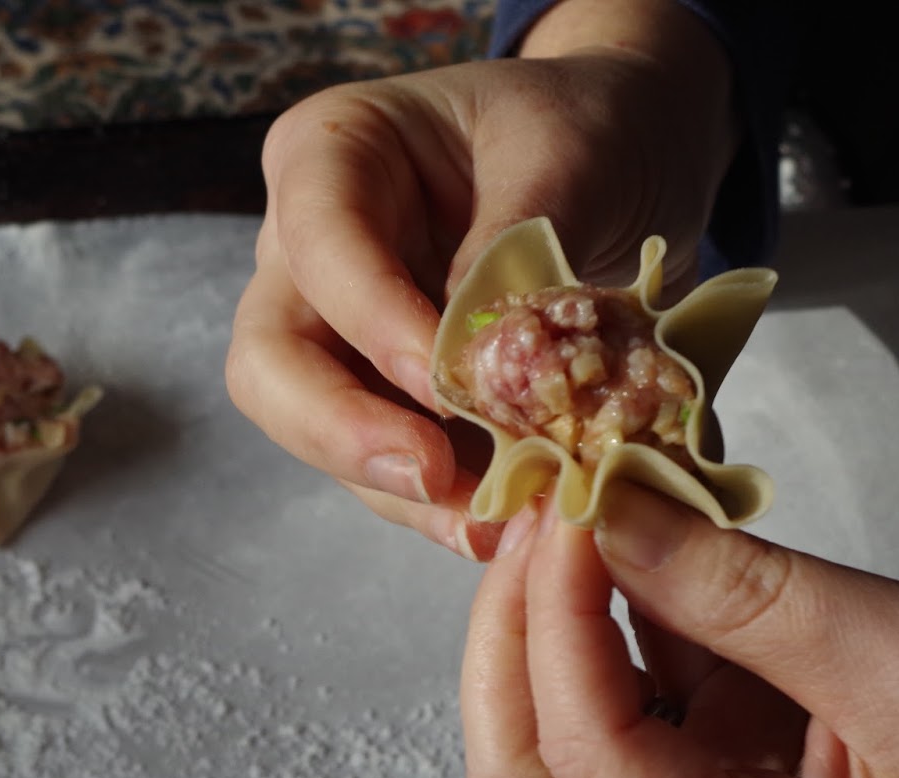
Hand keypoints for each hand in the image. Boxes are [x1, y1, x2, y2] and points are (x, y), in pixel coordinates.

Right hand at [225, 0, 737, 557]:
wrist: (629, 162)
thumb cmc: (586, 128)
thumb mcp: (565, 155)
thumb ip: (510, 249)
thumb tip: (470, 363)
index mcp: (331, 156)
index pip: (318, 248)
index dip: (374, 324)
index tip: (450, 386)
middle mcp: (308, 252)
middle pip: (270, 361)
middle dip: (341, 430)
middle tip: (431, 475)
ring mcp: (338, 333)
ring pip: (318, 433)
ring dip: (399, 490)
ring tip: (490, 525)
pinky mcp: (388, 398)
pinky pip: (389, 466)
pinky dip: (441, 505)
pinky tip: (500, 529)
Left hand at [462, 484, 898, 777]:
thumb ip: (743, 590)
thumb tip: (607, 514)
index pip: (586, 759)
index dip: (553, 622)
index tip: (567, 506)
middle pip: (531, 774)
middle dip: (514, 636)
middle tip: (538, 513)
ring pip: (561, 737)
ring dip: (553, 622)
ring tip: (577, 511)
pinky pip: (628, 701)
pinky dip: (615, 619)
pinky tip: (632, 541)